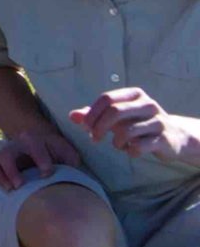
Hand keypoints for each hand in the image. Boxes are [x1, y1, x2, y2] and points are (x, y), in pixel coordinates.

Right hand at [0, 128, 82, 188]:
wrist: (40, 145)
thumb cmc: (56, 153)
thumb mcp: (66, 152)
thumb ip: (71, 159)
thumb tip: (75, 171)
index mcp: (35, 140)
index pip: (34, 146)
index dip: (40, 159)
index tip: (47, 173)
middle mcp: (16, 146)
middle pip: (7, 153)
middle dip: (11, 170)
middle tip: (20, 185)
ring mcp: (5, 154)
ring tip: (9, 189)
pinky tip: (0, 187)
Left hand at [73, 89, 199, 161]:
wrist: (175, 137)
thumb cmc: (139, 124)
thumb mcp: (117, 117)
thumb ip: (94, 115)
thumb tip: (72, 116)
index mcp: (134, 94)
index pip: (106, 99)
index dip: (92, 113)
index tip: (86, 127)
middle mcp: (148, 104)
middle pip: (115, 112)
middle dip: (99, 127)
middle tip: (94, 139)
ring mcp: (158, 121)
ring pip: (126, 131)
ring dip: (115, 142)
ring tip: (118, 144)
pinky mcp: (164, 139)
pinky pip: (139, 147)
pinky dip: (130, 151)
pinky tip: (131, 150)